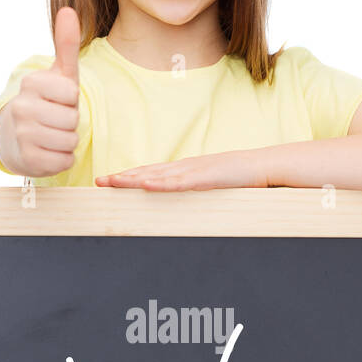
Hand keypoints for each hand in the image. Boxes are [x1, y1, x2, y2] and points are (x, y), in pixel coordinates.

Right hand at [3, 6, 80, 176]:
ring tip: (52, 135)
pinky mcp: (27, 160)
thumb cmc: (46, 102)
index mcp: (31, 83)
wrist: (16, 136)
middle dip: (70, 123)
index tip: (58, 101)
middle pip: (72, 121)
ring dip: (67, 141)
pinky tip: (48, 151)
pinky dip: (62, 159)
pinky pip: (64, 161)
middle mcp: (22, 108)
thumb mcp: (58, 75)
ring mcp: (22, 135)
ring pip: (70, 141)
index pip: (72, 95)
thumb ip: (66, 45)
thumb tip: (67, 10)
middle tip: (55, 120)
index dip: (71, 102)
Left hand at [95, 147, 271, 189]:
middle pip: (147, 172)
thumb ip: (196, 188)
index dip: (129, 176)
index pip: (151, 172)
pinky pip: (178, 183)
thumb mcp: (212, 184)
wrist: (262, 165)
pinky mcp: (205, 178)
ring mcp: (193, 171)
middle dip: (122, 177)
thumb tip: (182, 195)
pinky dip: (161, 184)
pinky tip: (146, 185)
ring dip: (133, 179)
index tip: (109, 180)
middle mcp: (184, 167)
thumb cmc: (239, 177)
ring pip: (157, 175)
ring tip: (113, 182)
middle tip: (99, 181)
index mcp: (185, 170)